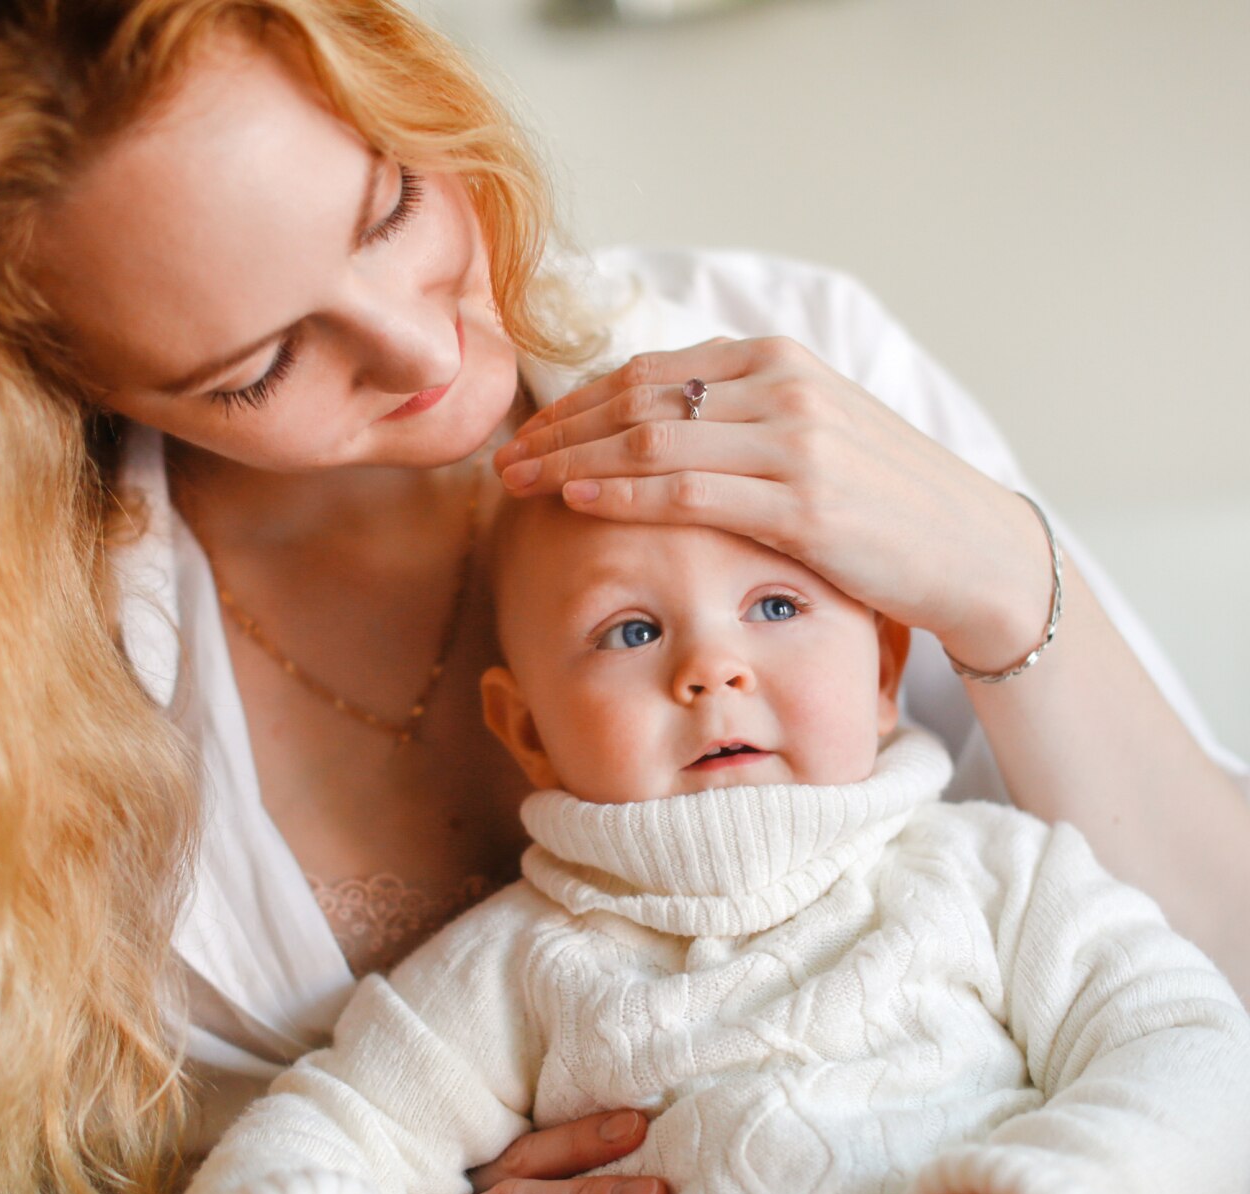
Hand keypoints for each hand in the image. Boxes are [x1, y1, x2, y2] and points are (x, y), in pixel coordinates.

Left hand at [495, 338, 1052, 673]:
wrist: (970, 548)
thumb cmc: (883, 500)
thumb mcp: (810, 435)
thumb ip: (738, 418)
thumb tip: (654, 425)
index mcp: (775, 362)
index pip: (650, 373)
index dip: (578, 404)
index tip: (531, 434)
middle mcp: (780, 387)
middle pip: (637, 399)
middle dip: (560, 430)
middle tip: (506, 459)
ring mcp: (793, 442)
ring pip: (651, 439)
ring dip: (572, 460)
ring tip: (520, 482)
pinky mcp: (802, 502)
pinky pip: (688, 491)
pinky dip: (624, 492)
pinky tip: (577, 500)